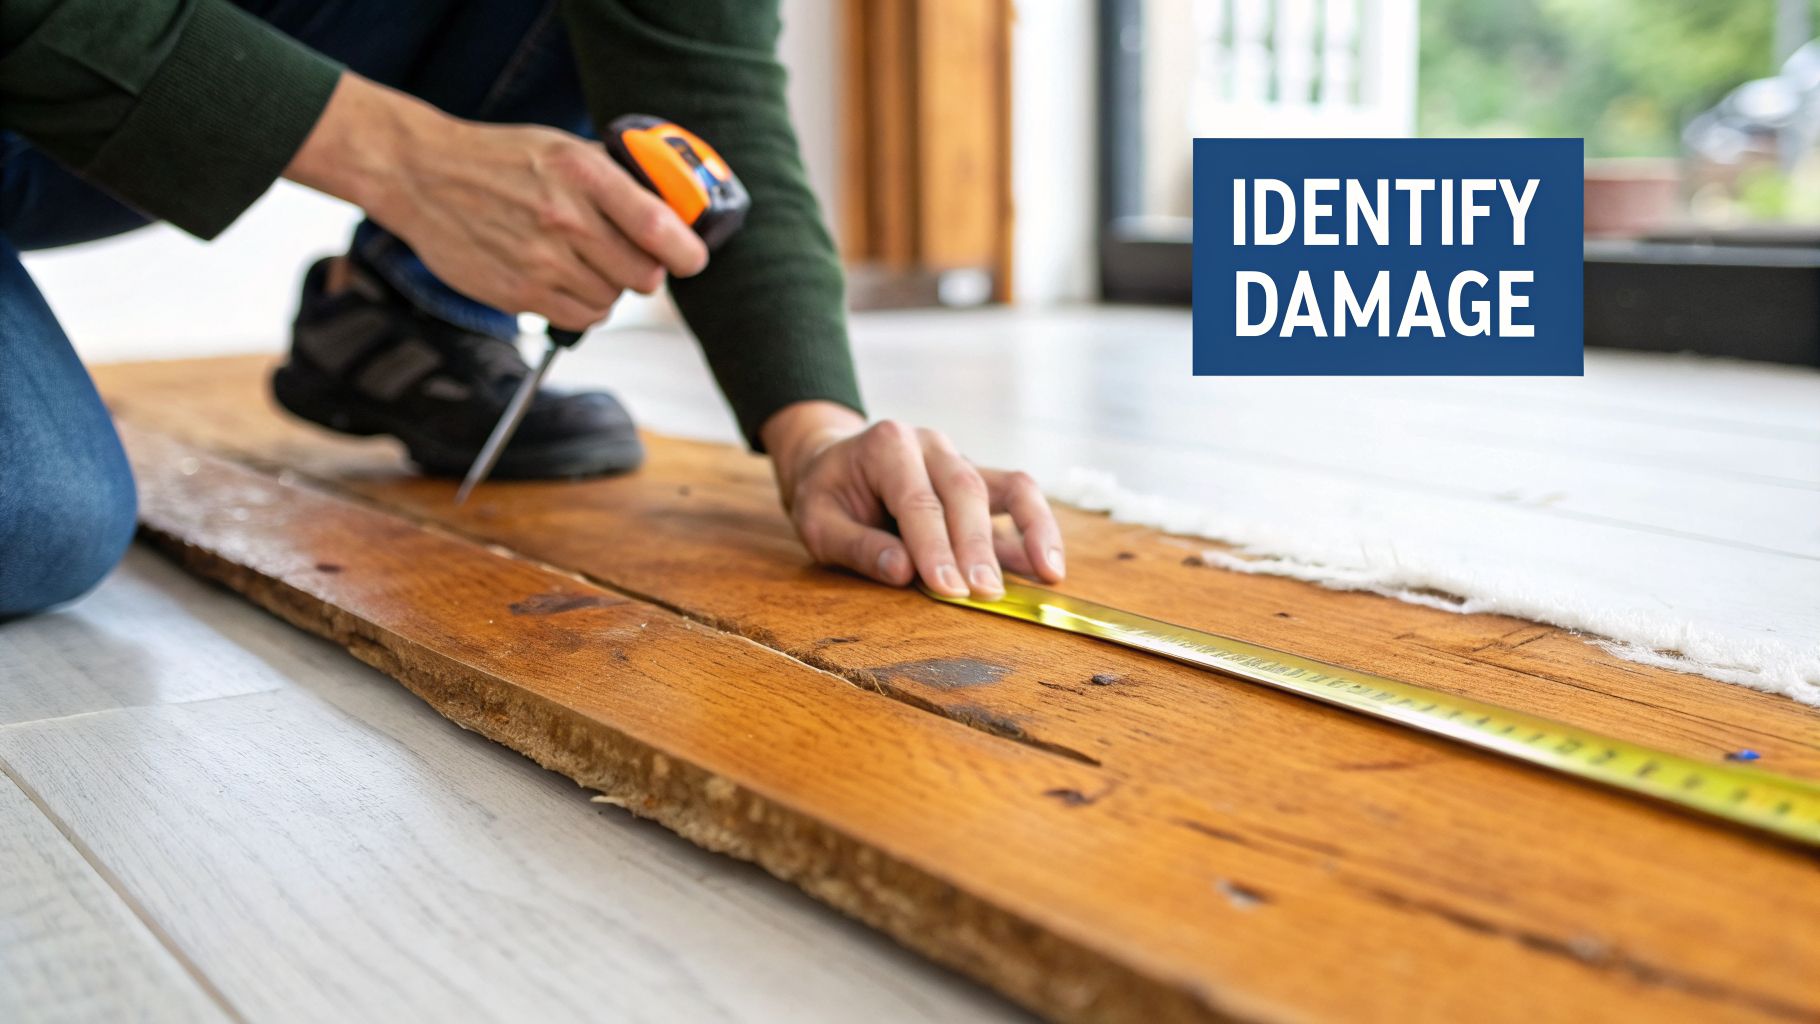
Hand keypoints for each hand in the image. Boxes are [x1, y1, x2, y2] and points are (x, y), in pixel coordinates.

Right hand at [286, 73, 708, 330]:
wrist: (422, 176)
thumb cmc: (500, 161)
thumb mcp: (563, 147)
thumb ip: (615, 178)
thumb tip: (672, 210)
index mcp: (583, 175)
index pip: (658, 228)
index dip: (687, 253)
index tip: (691, 259)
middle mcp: (565, 220)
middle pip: (643, 275)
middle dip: (645, 271)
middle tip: (629, 256)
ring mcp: (540, 261)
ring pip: (613, 300)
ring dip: (610, 287)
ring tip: (583, 261)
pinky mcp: (518, 293)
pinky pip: (581, 317)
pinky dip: (584, 305)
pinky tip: (565, 280)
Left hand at [762, 402, 1065, 598]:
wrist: (835, 463)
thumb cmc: (827, 496)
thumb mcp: (818, 522)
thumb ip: (857, 545)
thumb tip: (903, 571)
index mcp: (887, 445)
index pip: (917, 500)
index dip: (934, 547)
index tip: (948, 590)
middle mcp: (932, 445)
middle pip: (964, 492)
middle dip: (977, 547)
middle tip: (985, 595)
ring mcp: (961, 459)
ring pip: (1008, 485)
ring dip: (1031, 530)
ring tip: (1049, 573)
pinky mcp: (980, 481)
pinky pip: (1019, 496)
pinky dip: (1039, 528)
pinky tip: (1049, 566)